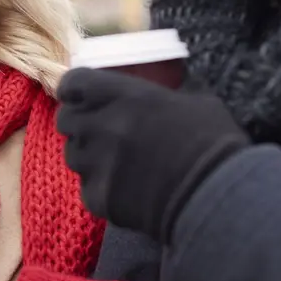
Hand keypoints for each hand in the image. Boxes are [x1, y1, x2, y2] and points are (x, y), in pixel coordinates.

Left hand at [56, 68, 247, 243]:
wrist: (215, 196)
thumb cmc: (214, 143)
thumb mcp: (197, 102)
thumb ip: (171, 95)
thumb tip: (172, 91)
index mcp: (125, 96)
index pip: (74, 83)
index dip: (73, 88)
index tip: (76, 94)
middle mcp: (103, 126)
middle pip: (65, 120)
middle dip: (77, 122)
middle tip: (94, 129)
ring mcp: (98, 164)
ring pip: (72, 156)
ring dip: (87, 155)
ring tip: (110, 161)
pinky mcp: (100, 198)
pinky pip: (87, 189)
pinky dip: (100, 189)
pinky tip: (123, 190)